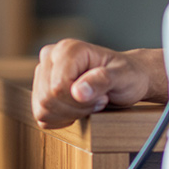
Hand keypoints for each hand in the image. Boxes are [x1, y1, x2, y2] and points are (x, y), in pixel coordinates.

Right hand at [32, 39, 167, 128]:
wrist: (127, 79)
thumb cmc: (128, 74)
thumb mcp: (123, 76)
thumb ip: (102, 80)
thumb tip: (78, 92)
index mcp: (68, 49)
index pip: (58, 86)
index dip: (80, 101)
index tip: (102, 97)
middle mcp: (50, 57)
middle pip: (48, 98)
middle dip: (75, 109)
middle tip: (98, 101)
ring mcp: (43, 73)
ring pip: (42, 108)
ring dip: (69, 114)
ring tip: (89, 104)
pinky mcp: (41, 89)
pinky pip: (41, 114)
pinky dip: (61, 119)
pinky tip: (77, 110)